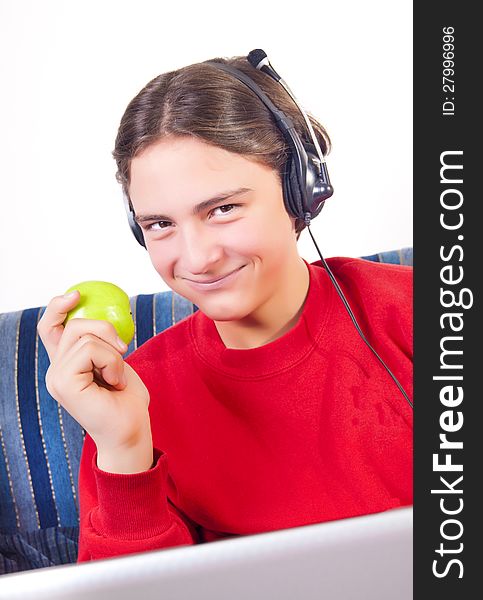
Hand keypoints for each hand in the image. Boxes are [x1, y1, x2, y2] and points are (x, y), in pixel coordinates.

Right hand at [37, 291, 152, 472]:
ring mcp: (56, 377)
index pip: (50, 327)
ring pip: (83, 335)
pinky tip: (115, 381)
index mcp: (65, 364)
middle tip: (123, 350)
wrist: (131, 431)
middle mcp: (55, 370)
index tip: (77, 294)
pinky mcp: (63, 383)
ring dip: (112, 352)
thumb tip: (101, 317)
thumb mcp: (115, 362)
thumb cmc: (127, 400)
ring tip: (118, 376)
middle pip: (72, 324)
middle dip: (104, 329)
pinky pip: (89, 350)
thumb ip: (101, 343)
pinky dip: (111, 361)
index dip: (58, 306)